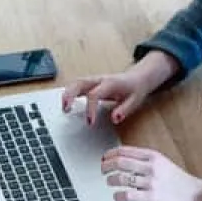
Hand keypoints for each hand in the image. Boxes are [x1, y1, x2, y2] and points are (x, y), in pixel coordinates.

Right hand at [59, 50, 178, 124]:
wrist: (137, 78)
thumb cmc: (135, 89)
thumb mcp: (135, 101)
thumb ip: (124, 109)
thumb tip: (114, 118)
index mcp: (110, 84)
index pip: (94, 94)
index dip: (90, 108)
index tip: (89, 122)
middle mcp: (99, 80)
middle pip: (80, 83)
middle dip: (70, 95)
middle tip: (65, 109)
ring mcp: (94, 80)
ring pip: (76, 83)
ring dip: (67, 93)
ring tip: (63, 108)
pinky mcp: (91, 83)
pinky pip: (77, 85)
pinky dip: (69, 92)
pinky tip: (66, 103)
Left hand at [101, 146, 201, 200]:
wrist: (197, 195)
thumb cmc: (180, 181)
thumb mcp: (164, 163)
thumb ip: (146, 161)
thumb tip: (125, 160)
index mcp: (154, 156)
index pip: (125, 150)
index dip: (110, 154)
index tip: (104, 158)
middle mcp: (151, 167)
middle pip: (120, 162)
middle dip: (106, 166)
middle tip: (102, 170)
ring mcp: (151, 182)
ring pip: (121, 178)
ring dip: (111, 180)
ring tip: (109, 182)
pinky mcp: (151, 198)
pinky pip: (128, 195)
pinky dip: (118, 195)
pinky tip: (117, 196)